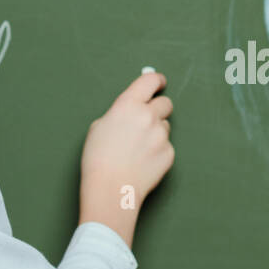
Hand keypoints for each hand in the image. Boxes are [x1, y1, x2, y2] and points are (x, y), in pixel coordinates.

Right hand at [79, 71, 173, 247]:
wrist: (111, 188)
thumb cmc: (99, 159)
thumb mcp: (100, 126)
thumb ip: (120, 113)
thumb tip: (132, 110)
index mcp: (128, 105)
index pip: (150, 81)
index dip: (156, 80)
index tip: (159, 82)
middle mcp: (148, 116)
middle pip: (165, 103)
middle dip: (158, 108)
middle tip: (147, 120)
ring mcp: (161, 135)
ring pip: (165, 126)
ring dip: (156, 132)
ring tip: (138, 148)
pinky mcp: (169, 153)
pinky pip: (167, 146)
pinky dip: (158, 151)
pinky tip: (143, 161)